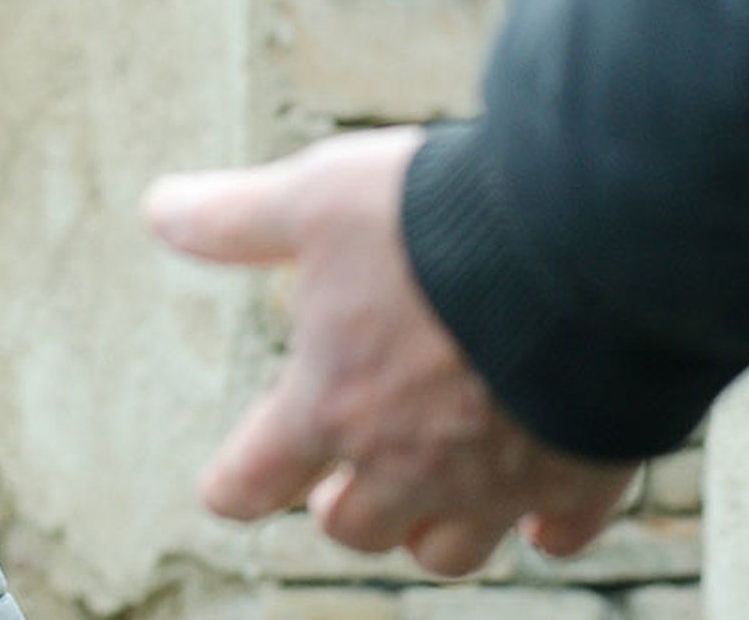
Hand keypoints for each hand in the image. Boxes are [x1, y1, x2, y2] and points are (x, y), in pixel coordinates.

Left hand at [142, 127, 636, 574]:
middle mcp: (409, 463)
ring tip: (427, 498)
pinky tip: (540, 510)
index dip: (233, 485)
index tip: (228, 487)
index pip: (251, 482)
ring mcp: (499, 479)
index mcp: (331, 407)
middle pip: (355, 529)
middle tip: (336, 485)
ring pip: (450, 550)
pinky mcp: (584, 473)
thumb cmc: (440, 220)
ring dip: (430, 531)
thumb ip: (239, 218)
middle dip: (340, 508)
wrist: (588, 241)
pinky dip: (546, 525)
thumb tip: (160, 211)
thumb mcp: (318, 198)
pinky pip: (560, 531)